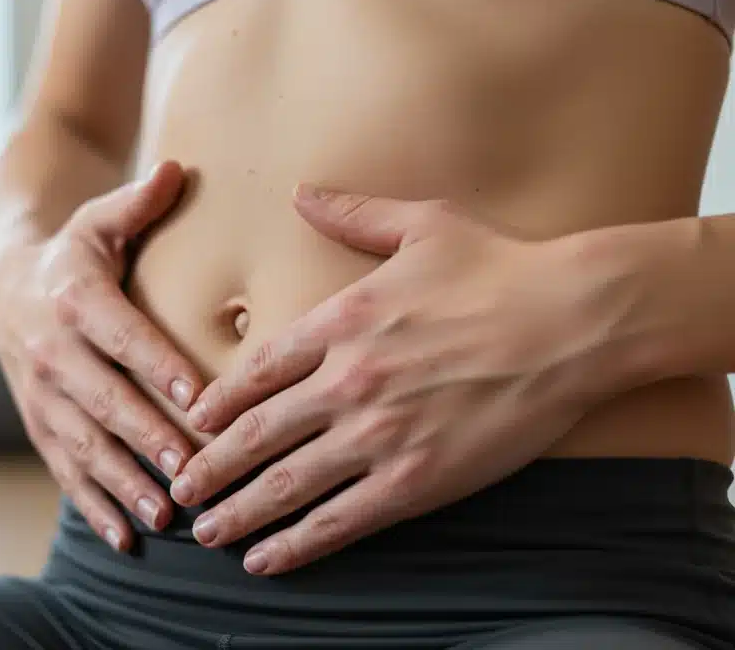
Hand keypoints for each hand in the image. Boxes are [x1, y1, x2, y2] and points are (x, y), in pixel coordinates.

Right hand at [0, 161, 202, 551]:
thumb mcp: (98, 222)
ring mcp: (41, 397)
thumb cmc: (75, 254)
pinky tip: (127, 539)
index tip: (199, 396)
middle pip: (102, 399)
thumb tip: (177, 168)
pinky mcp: (40, 427)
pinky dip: (95, 506)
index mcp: (74, 298)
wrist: (6, 291)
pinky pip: (67, 471)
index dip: (158, 364)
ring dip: (123, 482)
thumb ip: (137, 203)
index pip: (122, 334)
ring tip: (164, 516)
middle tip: (188, 469)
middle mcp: (51, 351)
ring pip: (84, 445)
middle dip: (145, 436)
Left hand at [170, 185, 614, 573]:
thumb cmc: (501, 267)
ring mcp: (376, 435)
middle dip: (208, 467)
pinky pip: (338, 521)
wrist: (576, 318)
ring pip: (284, 485)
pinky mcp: (415, 480)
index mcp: (338, 324)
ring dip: (237, 512)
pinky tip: (265, 561)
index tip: (190, 424)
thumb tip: (302, 192)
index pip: (253, 373)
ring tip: (204, 532)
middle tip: (178, 490)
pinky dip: (295, 545)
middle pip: (252, 435)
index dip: (214, 405)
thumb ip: (352, 215)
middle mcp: (344, 383)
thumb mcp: (421, 224)